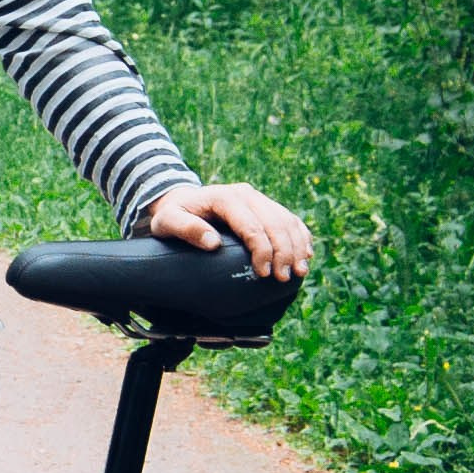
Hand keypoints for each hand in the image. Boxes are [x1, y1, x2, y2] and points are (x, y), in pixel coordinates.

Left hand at [144, 180, 312, 280]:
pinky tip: (306, 254)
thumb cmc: (173, 215)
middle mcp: (246, 194)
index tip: (263, 274)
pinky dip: (301, 236)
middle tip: (283, 278)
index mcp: (225, 197)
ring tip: (300, 272)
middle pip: (275, 223)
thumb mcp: (167, 222)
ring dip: (297, 246)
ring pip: (287, 220)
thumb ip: (186, 230)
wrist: (182, 201)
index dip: (262, 250)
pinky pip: (290, 219)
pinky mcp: (265, 206)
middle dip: (284, 252)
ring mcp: (258, 198)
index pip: (252, 225)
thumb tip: (213, 243)